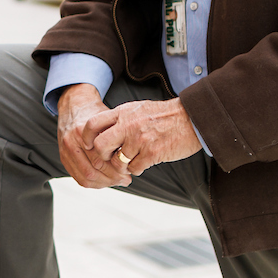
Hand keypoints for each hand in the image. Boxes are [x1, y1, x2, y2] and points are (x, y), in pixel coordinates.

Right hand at [57, 85, 124, 188]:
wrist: (73, 106)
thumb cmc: (94, 113)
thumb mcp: (107, 119)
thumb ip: (116, 137)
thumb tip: (131, 157)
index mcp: (82, 132)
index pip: (100, 160)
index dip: (116, 169)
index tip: (129, 172)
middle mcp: (71, 142)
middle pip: (92, 171)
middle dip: (111, 179)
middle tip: (125, 179)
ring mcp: (65, 152)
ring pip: (85, 178)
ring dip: (103, 183)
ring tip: (117, 181)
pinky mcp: (63, 158)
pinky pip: (78, 177)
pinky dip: (93, 183)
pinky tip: (105, 181)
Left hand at [85, 98, 201, 179]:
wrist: (191, 118)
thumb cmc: (164, 115)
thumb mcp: (138, 109)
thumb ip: (120, 119)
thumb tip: (102, 133)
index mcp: (123, 112)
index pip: (92, 124)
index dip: (86, 137)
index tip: (88, 145)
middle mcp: (128, 125)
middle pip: (100, 146)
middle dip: (101, 157)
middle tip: (109, 159)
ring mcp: (140, 140)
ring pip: (117, 162)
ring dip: (122, 166)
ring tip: (130, 161)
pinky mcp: (152, 153)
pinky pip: (134, 169)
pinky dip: (136, 169)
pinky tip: (144, 162)